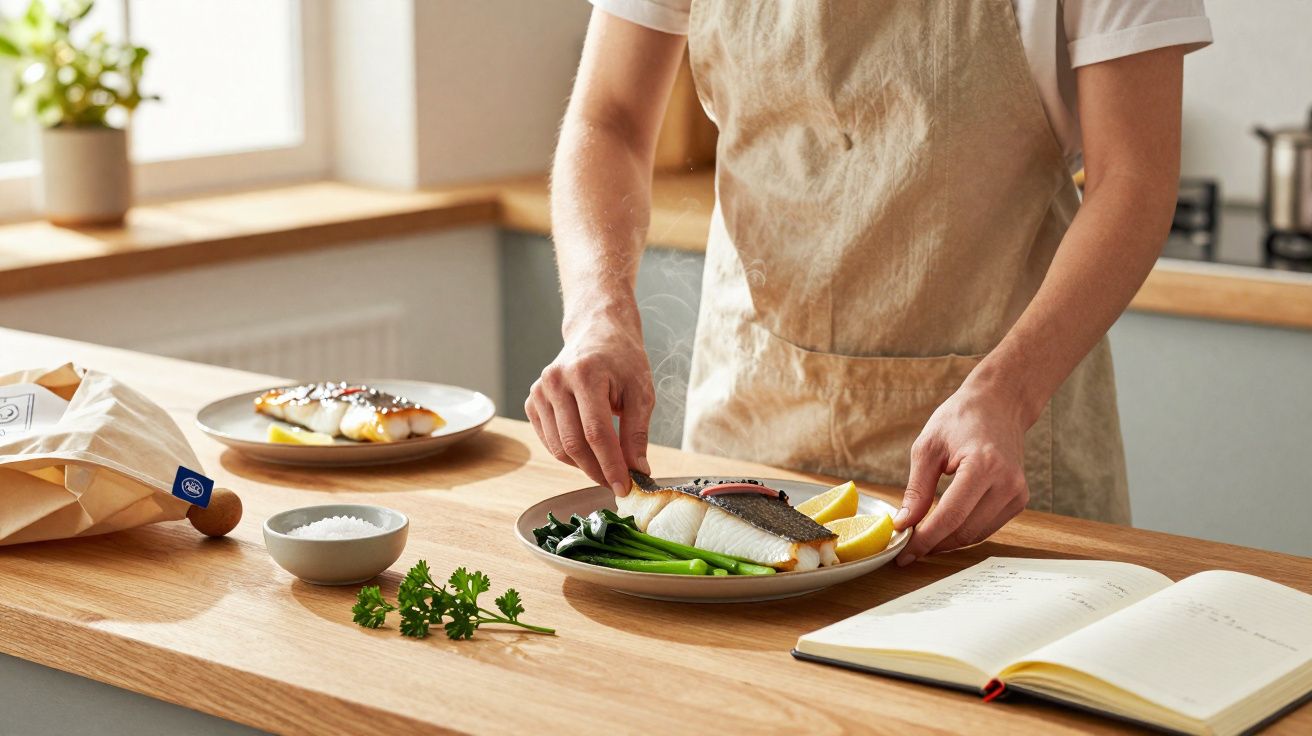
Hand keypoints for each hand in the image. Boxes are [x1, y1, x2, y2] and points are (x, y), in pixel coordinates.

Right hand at [525, 305, 653, 495]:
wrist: (597, 332)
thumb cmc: (622, 360)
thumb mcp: (641, 391)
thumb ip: (637, 432)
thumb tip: (638, 470)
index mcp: (585, 374)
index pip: (596, 433)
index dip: (611, 465)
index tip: (625, 486)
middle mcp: (556, 381)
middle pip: (574, 444)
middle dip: (598, 471)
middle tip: (618, 483)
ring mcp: (539, 390)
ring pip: (558, 447)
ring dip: (584, 466)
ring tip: (607, 466)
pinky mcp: (532, 400)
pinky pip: (549, 441)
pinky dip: (569, 453)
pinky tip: (588, 451)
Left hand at [894, 376, 1031, 565]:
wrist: (999, 404)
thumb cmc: (960, 419)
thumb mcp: (928, 447)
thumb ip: (917, 490)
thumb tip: (904, 524)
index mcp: (983, 466)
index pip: (950, 516)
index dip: (925, 539)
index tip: (903, 554)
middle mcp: (1006, 483)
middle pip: (964, 531)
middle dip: (933, 544)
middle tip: (907, 548)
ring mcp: (1017, 493)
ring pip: (976, 534)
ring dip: (947, 541)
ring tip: (922, 537)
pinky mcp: (1019, 499)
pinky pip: (986, 527)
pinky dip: (963, 531)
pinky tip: (944, 526)